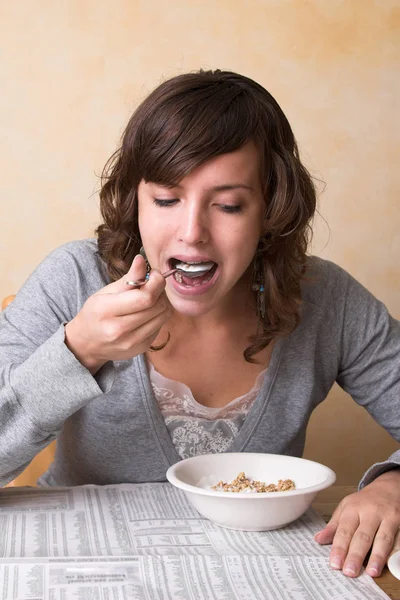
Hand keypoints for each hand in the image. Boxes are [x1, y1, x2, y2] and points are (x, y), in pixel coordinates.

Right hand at [65, 254, 171, 372]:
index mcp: (106, 310)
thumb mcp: (106, 292)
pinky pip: (160, 325)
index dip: (157, 282)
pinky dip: (158, 315)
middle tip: (153, 284)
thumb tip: (141, 260)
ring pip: (163, 315)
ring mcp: (132, 342)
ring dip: (162, 302)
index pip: (145, 297)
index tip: (155, 274)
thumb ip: (128, 278)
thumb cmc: (95, 314)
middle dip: (160, 290)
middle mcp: (119, 329)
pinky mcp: (141, 348)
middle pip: (157, 306)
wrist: (87, 344)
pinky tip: (147, 312)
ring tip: (151, 297)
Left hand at [315, 469, 399, 576]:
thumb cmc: (365, 501)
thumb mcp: (346, 507)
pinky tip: (389, 563)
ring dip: (377, 556)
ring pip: (382, 538)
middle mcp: (370, 512)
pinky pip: (398, 539)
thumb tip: (319, 540)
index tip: (335, 564)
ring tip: (371, 572)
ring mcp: (388, 517)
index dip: (339, 548)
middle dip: (355, 555)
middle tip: (349, 572)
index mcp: (353, 509)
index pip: (344, 530)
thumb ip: (334, 525)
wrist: (389, 487)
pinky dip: (394, 552)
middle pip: (362, 536)